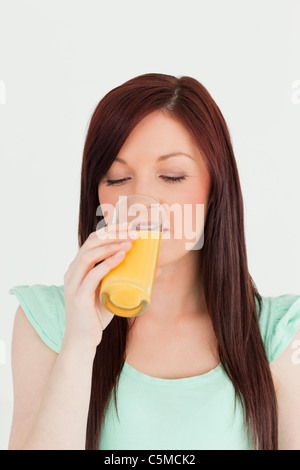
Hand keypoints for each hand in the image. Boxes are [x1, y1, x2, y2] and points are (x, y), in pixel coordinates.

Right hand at [62, 222, 138, 352]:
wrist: (82, 341)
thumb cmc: (97, 315)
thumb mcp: (113, 292)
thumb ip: (128, 279)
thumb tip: (157, 269)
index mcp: (79, 267)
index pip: (93, 240)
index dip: (111, 230)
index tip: (130, 225)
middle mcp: (73, 271)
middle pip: (91, 242)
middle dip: (113, 233)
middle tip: (134, 231)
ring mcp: (73, 283)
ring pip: (89, 255)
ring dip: (111, 245)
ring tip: (130, 242)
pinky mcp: (78, 296)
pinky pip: (92, 275)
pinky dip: (107, 264)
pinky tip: (121, 256)